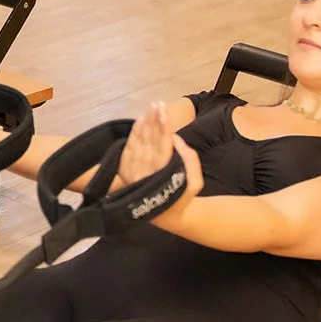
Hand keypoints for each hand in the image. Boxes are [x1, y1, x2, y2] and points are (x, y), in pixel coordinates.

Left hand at [117, 102, 202, 221]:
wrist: (165, 216)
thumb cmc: (183, 196)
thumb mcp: (195, 181)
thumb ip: (189, 158)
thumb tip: (174, 138)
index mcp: (162, 176)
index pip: (164, 146)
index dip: (164, 127)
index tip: (165, 111)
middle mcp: (145, 174)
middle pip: (150, 141)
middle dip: (154, 121)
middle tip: (159, 105)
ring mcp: (133, 174)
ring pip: (139, 143)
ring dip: (144, 124)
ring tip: (151, 109)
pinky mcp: (125, 173)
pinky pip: (129, 149)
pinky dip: (133, 134)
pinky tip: (139, 122)